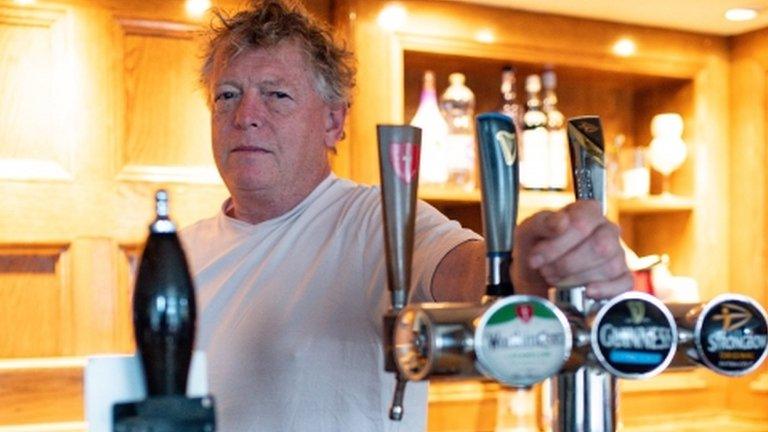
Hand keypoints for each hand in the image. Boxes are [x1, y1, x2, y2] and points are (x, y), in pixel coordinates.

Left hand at [512, 200, 631, 298]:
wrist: (535, 275)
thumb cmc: (536, 247)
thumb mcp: (528, 231)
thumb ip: (543, 223)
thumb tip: (561, 222)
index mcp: (588, 211)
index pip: (582, 224)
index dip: (557, 245)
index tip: (535, 258)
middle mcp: (607, 229)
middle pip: (600, 247)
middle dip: (566, 264)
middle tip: (546, 272)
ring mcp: (617, 254)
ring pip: (609, 267)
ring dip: (576, 278)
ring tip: (556, 279)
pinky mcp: (621, 277)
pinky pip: (624, 284)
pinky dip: (606, 290)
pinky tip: (588, 292)